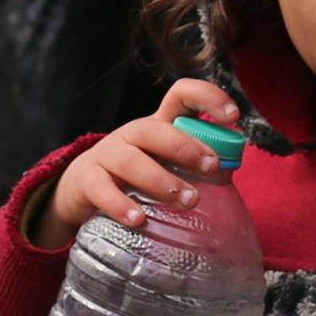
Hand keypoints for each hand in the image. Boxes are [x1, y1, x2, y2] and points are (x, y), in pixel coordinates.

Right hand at [27, 78, 242, 251]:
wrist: (81, 189)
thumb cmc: (136, 176)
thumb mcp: (165, 163)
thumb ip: (194, 166)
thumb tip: (229, 171)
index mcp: (157, 125)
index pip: (180, 95)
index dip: (207, 97)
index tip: (233, 115)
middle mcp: (132, 134)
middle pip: (155, 130)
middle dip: (186, 147)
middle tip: (212, 167)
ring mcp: (107, 155)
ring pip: (132, 161)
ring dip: (162, 181)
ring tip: (187, 201)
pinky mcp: (88, 180)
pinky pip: (103, 190)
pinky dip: (121, 205)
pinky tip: (139, 220)